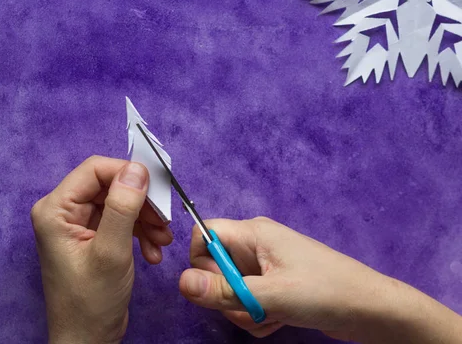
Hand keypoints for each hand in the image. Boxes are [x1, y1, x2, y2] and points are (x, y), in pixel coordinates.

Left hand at [31, 156, 172, 343]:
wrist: (87, 340)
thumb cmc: (92, 301)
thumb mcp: (111, 252)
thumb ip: (123, 208)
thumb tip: (137, 169)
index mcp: (56, 209)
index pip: (95, 170)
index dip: (128, 174)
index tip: (157, 191)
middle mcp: (63, 211)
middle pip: (110, 186)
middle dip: (141, 203)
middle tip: (165, 222)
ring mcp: (78, 224)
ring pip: (120, 204)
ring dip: (145, 220)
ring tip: (163, 242)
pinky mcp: (93, 237)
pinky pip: (121, 222)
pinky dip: (140, 233)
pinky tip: (153, 254)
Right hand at [179, 217, 461, 342]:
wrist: (372, 311)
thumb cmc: (325, 292)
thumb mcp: (272, 295)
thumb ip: (225, 291)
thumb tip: (181, 282)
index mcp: (254, 233)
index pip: (204, 234)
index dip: (202, 261)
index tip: (217, 285)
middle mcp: (256, 246)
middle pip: (215, 266)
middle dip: (227, 294)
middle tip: (250, 307)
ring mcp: (266, 267)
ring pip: (231, 288)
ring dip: (244, 310)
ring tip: (271, 316)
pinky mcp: (275, 286)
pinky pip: (248, 300)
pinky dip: (256, 315)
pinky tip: (278, 320)